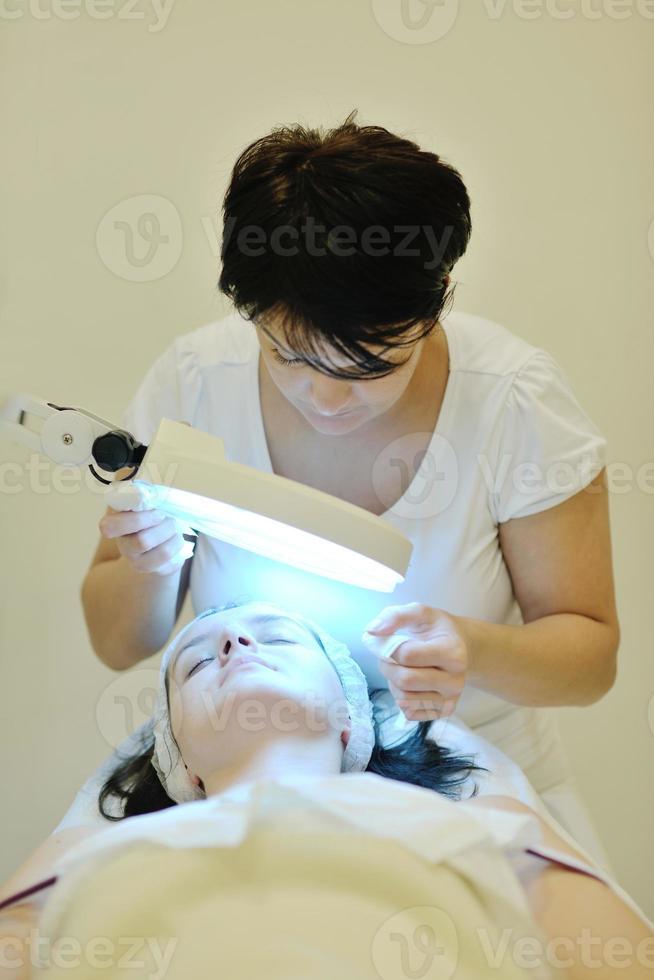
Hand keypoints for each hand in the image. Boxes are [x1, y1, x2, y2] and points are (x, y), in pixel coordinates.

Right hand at [100, 482, 193, 575]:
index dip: (137, 519)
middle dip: (163, 525)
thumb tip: (150, 491)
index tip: (156, 511)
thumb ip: (143, 493)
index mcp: (114, 525)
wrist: (159, 538)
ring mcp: (138, 563)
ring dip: (174, 535)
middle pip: (142, 541)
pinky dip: (179, 546)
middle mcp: (124, 547)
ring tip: (174, 528)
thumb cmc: (149, 513)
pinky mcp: (156, 571)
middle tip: (167, 518)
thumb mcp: (143, 499)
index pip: (110, 527)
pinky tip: (175, 540)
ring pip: (163, 552)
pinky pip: (173, 561)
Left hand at [362, 602, 468, 720]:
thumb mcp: (421, 613)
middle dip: (388, 666)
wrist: (463, 648)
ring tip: (401, 667)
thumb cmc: (438, 629)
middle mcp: (455, 681)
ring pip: (404, 698)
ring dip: (393, 682)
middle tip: (389, 656)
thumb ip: (395, 616)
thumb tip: (372, 631)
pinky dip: (401, 697)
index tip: (383, 640)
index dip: (387, 647)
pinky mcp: (442, 712)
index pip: (407, 655)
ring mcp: (450, 700)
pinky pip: (409, 712)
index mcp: (453, 653)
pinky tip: (410, 683)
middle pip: (405, 680)